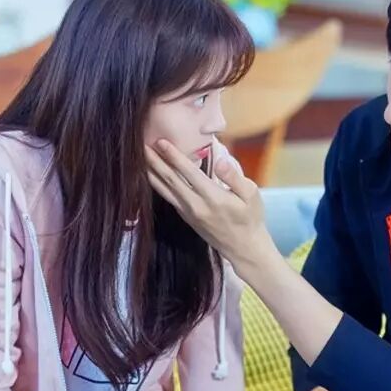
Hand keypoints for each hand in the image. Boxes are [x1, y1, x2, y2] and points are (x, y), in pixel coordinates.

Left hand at [144, 139, 278, 272]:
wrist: (243, 248)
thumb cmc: (250, 218)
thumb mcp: (251, 195)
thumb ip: (234, 176)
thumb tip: (221, 159)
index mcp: (213, 198)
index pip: (189, 173)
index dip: (174, 156)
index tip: (161, 142)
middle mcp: (196, 206)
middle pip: (170, 180)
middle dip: (155, 161)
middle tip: (140, 144)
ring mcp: (188, 213)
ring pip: (164, 190)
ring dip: (150, 173)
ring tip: (138, 158)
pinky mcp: (185, 217)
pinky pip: (167, 198)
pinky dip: (157, 185)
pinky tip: (150, 175)